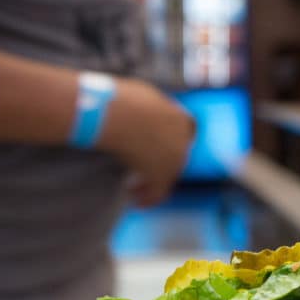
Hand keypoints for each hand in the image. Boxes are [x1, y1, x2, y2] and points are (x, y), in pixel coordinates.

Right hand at [97, 78, 194, 206]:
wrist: (113, 113)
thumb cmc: (118, 101)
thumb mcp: (141, 97)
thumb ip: (151, 109)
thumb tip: (144, 113)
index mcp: (180, 118)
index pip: (186, 134)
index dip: (173, 143)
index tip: (157, 150)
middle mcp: (182, 140)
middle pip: (177, 158)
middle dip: (159, 166)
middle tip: (140, 174)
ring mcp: (174, 158)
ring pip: (167, 177)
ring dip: (151, 185)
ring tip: (132, 189)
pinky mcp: (162, 174)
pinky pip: (158, 192)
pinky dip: (148, 199)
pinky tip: (135, 202)